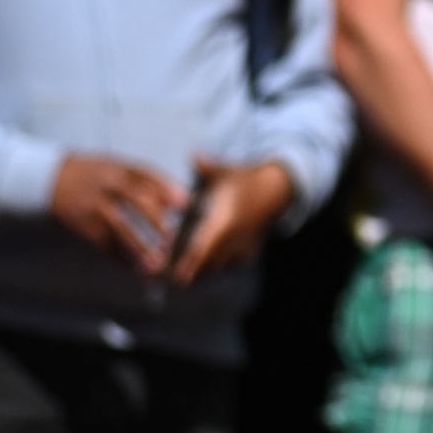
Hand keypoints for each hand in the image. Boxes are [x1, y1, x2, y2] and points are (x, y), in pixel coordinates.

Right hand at [50, 154, 187, 272]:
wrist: (49, 179)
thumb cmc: (91, 174)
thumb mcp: (114, 166)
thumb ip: (140, 179)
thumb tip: (174, 196)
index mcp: (118, 169)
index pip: (146, 176)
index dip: (166, 189)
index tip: (185, 202)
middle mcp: (107, 186)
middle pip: (135, 201)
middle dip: (156, 219)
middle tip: (174, 236)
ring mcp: (94, 206)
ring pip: (120, 227)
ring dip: (139, 246)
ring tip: (157, 262)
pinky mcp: (83, 225)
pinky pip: (103, 243)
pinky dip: (119, 257)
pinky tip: (133, 269)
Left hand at [168, 158, 294, 282]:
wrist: (276, 192)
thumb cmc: (244, 180)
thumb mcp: (226, 171)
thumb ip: (207, 166)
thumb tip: (194, 155)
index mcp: (226, 221)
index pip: (204, 247)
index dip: (188, 264)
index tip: (173, 277)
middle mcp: (234, 239)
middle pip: (204, 264)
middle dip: (181, 273)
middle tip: (156, 277)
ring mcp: (242, 248)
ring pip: (213, 268)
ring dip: (193, 272)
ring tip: (167, 276)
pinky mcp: (245, 254)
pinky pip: (223, 267)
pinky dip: (207, 269)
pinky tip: (190, 270)